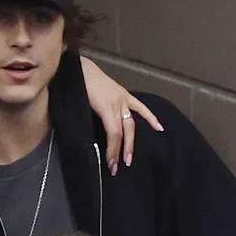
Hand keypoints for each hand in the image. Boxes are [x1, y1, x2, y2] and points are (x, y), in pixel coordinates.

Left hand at [80, 56, 163, 175]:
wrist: (79, 68)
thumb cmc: (76, 87)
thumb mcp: (76, 106)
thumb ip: (83, 122)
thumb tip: (86, 142)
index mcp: (105, 107)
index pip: (113, 133)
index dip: (113, 150)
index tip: (111, 165)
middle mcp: (116, 104)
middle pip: (123, 131)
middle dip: (121, 150)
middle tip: (118, 167)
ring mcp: (122, 98)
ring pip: (130, 123)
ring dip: (131, 142)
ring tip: (130, 158)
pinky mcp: (124, 94)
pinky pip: (140, 107)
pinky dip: (150, 117)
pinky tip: (159, 128)